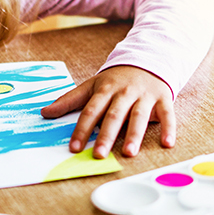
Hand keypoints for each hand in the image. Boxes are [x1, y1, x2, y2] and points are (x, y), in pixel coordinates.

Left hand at [41, 66, 175, 158]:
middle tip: (98, 154)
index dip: (81, 129)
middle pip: (114, 115)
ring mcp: (144, 96)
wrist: (146, 60)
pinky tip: (168, 144)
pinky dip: (169, 129)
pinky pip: (167, 115)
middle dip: (106, 135)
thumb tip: (44, 113)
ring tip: (128, 153)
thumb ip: (69, 101)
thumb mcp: (91, 86)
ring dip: (134, 135)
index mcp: (104, 90)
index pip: (90, 111)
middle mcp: (124, 93)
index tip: (74, 147)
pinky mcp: (163, 99)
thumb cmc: (115, 80)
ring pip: (139, 116)